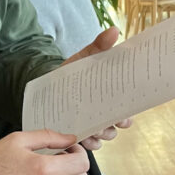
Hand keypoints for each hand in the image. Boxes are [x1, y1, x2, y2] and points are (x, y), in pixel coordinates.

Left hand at [61, 26, 133, 148]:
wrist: (47, 86)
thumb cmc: (71, 73)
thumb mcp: (83, 58)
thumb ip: (98, 47)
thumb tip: (114, 30)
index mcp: (110, 99)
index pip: (127, 111)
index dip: (127, 116)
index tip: (124, 117)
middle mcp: (104, 115)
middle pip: (116, 127)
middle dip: (112, 127)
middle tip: (106, 123)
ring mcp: (91, 125)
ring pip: (103, 137)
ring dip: (100, 135)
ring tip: (91, 130)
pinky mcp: (77, 133)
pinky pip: (88, 144)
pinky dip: (87, 143)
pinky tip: (80, 138)